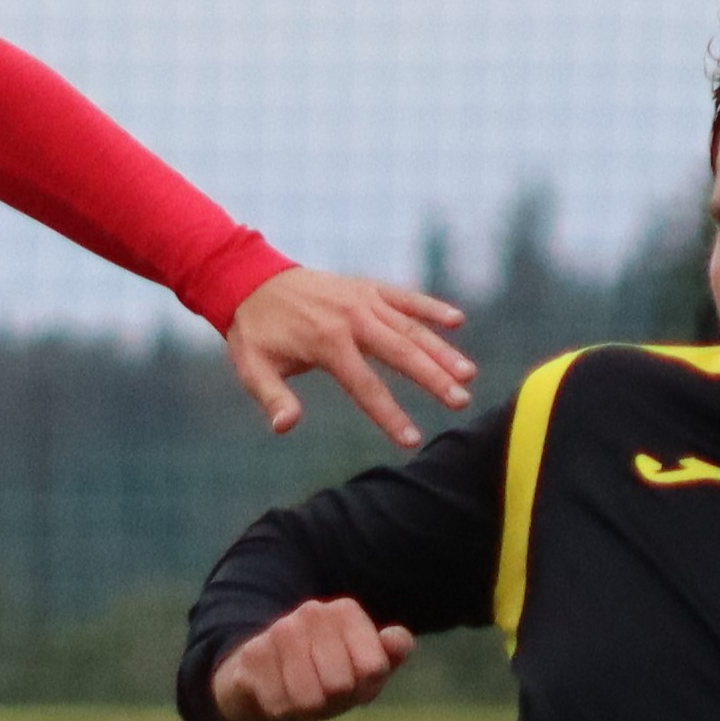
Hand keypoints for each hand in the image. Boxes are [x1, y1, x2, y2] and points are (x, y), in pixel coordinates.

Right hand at [211, 597, 414, 720]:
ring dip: (306, 707)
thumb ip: (389, 654)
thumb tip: (397, 640)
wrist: (260, 679)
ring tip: (299, 694)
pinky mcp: (252, 654)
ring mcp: (280, 630)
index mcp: (346, 611)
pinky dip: (280, 710)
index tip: (351, 680)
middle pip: (341, 684)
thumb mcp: (362, 669)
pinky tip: (275, 695)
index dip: (363, 688)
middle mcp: (313, 611)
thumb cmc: (323, 675)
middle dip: (334, 700)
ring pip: (309, 696)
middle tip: (321, 691)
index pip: (373, 668)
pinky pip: (279, 702)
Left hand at [224, 268, 471, 446]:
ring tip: (468, 373)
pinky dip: (430, 307)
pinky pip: (404, 298)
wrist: (250, 280)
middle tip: (461, 401)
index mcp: (327, 342)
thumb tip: (286, 426)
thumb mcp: (254, 368)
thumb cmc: (255, 333)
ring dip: (441, 350)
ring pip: (410, 327)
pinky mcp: (367, 288)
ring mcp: (363, 300)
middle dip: (433, 378)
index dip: (390, 415)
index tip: (412, 440)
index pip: (366, 385)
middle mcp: (352, 318)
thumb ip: (273, 397)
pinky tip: (458, 320)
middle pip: (401, 353)